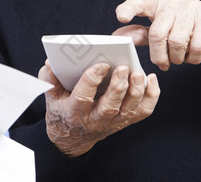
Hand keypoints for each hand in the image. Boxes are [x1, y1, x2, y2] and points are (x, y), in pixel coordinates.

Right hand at [39, 60, 158, 156]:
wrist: (72, 138)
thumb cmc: (62, 111)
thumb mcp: (51, 96)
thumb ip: (49, 79)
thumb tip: (51, 63)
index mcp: (74, 112)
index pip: (83, 98)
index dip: (91, 81)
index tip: (100, 65)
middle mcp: (95, 120)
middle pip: (110, 106)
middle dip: (118, 87)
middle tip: (123, 68)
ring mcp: (113, 122)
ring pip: (129, 110)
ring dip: (136, 91)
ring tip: (138, 72)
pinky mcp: (125, 121)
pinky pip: (142, 112)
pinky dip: (151, 96)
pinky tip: (150, 79)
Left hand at [114, 0, 200, 70]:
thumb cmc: (181, 29)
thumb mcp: (158, 29)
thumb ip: (140, 33)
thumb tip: (117, 37)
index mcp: (157, 2)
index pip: (139, 2)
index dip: (129, 8)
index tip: (121, 17)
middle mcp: (174, 1)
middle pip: (157, 33)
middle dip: (158, 55)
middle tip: (162, 64)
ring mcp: (193, 8)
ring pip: (177, 41)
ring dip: (176, 58)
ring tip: (178, 59)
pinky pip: (197, 46)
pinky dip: (192, 58)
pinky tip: (192, 56)